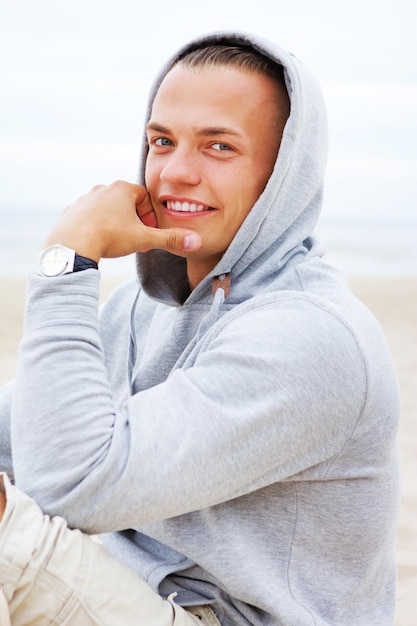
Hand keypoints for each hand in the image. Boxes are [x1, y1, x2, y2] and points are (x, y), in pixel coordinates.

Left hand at [43, 181, 201, 261]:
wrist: (72, 245)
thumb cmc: (109, 237)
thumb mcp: (144, 239)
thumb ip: (170, 239)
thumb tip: (195, 241)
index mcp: (122, 189)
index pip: (144, 197)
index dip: (150, 216)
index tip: (148, 233)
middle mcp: (103, 189)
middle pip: (126, 203)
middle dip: (133, 221)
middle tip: (135, 240)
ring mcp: (85, 199)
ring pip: (107, 210)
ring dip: (115, 223)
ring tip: (116, 242)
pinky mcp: (72, 211)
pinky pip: (89, 217)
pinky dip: (96, 227)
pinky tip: (98, 242)